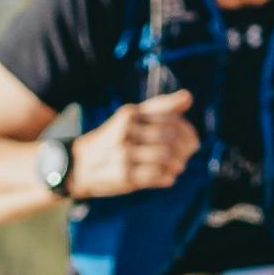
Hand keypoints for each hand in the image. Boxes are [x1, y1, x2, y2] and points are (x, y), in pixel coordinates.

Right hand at [65, 92, 203, 198]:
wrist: (81, 164)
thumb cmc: (114, 139)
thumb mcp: (133, 118)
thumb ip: (160, 108)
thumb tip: (188, 97)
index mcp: (131, 114)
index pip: (171, 120)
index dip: (188, 131)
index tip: (193, 141)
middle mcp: (126, 132)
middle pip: (170, 139)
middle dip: (185, 149)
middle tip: (187, 155)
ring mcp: (124, 154)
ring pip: (166, 157)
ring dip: (178, 164)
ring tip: (177, 167)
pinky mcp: (124, 175)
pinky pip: (156, 176)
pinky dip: (167, 177)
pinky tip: (168, 177)